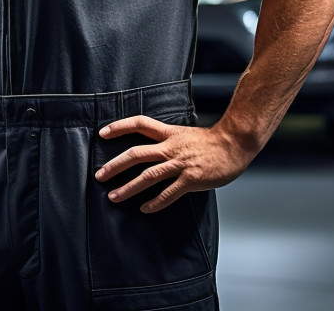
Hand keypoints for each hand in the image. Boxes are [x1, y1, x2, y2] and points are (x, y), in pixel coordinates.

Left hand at [93, 115, 255, 212]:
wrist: (234, 144)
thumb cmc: (210, 141)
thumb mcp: (184, 134)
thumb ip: (168, 141)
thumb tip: (152, 149)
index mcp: (168, 133)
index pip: (139, 124)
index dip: (119, 127)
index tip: (102, 133)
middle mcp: (170, 147)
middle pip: (136, 154)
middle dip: (115, 165)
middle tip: (99, 175)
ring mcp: (180, 164)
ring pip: (148, 175)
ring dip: (128, 187)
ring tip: (114, 196)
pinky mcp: (191, 180)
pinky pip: (169, 193)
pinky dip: (155, 202)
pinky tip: (144, 209)